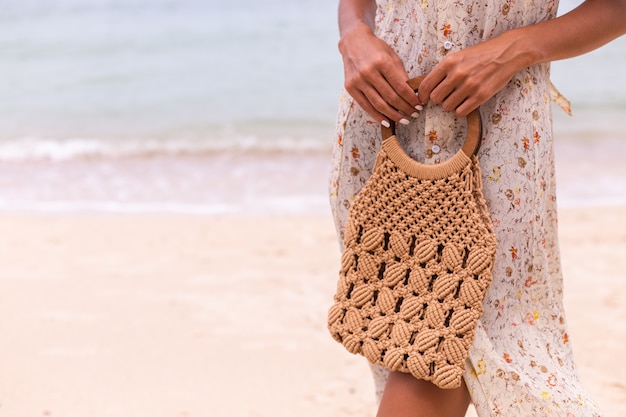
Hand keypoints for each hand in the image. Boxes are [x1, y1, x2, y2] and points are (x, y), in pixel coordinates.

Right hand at [339, 23, 422, 125]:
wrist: (353, 42)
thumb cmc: (376, 49)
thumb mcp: (392, 56)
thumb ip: (401, 74)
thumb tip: (413, 94)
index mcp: (382, 62)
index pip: (400, 86)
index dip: (411, 98)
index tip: (419, 105)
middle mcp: (369, 72)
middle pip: (391, 97)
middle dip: (405, 108)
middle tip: (414, 114)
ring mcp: (358, 81)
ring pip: (379, 104)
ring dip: (393, 115)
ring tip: (403, 120)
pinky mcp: (350, 87)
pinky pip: (366, 106)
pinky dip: (377, 116)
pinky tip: (387, 121)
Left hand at [418, 29, 532, 116]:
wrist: (507, 52)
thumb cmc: (482, 54)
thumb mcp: (459, 56)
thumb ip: (444, 70)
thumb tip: (429, 87)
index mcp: (449, 62)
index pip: (426, 85)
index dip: (422, 95)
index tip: (423, 99)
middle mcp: (457, 74)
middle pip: (435, 98)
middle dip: (439, 99)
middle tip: (446, 95)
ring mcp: (469, 86)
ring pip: (447, 106)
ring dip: (451, 104)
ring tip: (459, 97)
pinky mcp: (480, 95)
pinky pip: (461, 112)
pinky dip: (461, 110)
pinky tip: (466, 103)